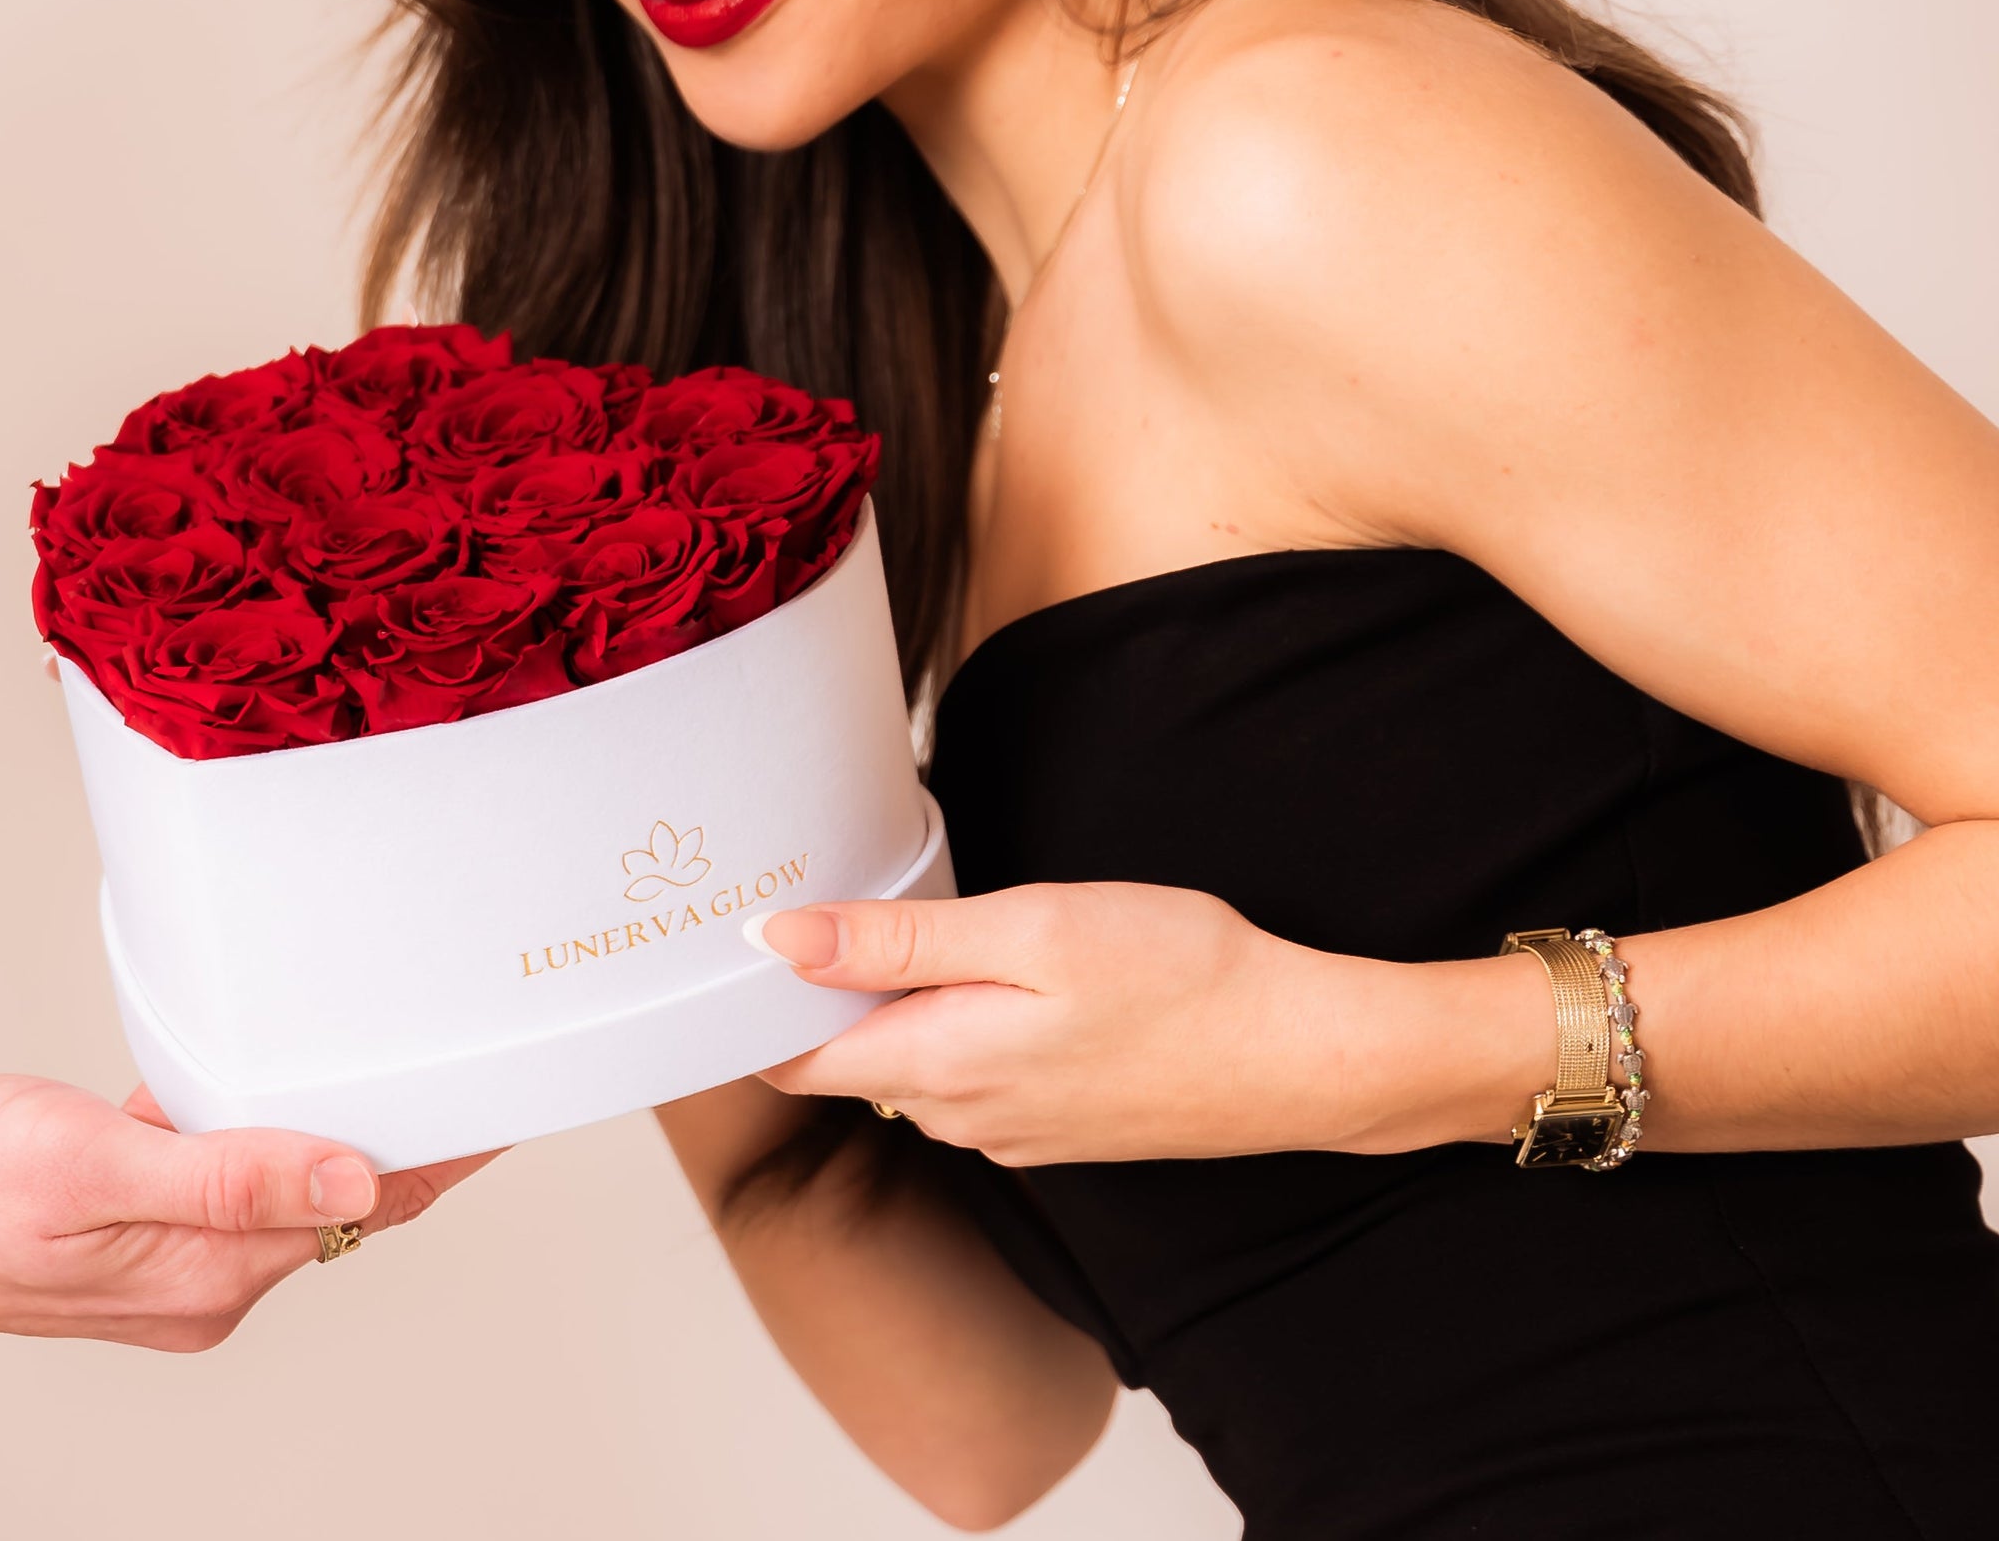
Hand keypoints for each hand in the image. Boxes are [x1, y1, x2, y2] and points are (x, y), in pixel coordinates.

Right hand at [0, 1073, 485, 1348]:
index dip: (438, 1151)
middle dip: (397, 1135)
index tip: (504, 1102)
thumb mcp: (92, 1163)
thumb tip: (351, 1177)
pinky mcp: (119, 1234)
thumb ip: (228, 1176)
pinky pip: (210, 1176)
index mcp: (205, 1275)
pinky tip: (230, 1079)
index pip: (362, 1208)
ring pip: (273, 1184)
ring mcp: (156, 1265)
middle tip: (460, 1057)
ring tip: (377, 1058)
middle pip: (332, 1200)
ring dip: (317, 1126)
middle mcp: (195, 1284)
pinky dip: (237, 1126)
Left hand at [752, 882, 1540, 1163]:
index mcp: (935, 1067)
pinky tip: (962, 969)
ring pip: (903, 1065)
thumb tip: (776, 942)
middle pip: (840, 1059)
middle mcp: (959, 1116)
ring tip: (862, 916)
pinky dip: (941, 1024)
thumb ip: (897, 942)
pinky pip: (963, 1076)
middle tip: (781, 892)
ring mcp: (1010, 1129)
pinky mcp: (1055, 1123)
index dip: (745, 1000)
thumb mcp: (1027, 931)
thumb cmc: (1177, 978)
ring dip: (878, 1003)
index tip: (716, 932)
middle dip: (805, 991)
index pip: (790, 1058)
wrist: (1304, 1054)